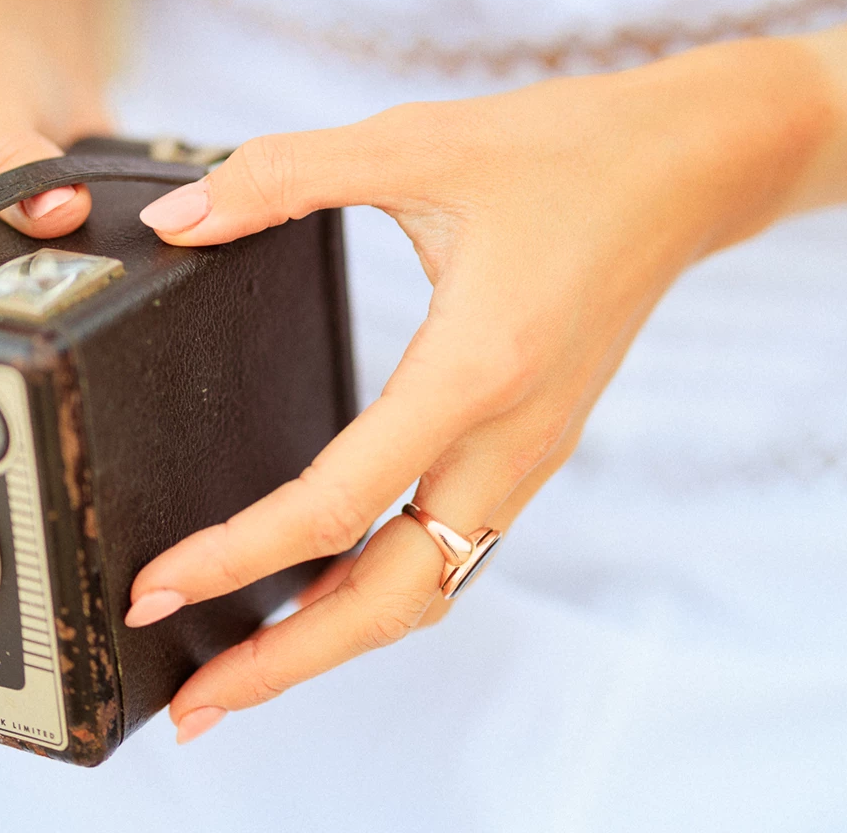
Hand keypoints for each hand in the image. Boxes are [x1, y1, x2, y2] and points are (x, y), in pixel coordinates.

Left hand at [122, 35, 845, 743]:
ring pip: (427, 589)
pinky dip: (379, 593)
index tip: (158, 589)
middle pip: (393, 601)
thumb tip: (178, 215)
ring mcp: (530, 453)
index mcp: (475, 370)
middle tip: (189, 703)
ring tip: (241, 666)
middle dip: (287, 664)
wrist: (687, 168)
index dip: (237, 557)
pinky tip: (323, 588)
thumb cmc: (567, 152)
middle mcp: (510, 437)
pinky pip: (452, 552)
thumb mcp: (416, 142)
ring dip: (333, 639)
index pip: (339, 504)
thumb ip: (285, 176)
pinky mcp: (533, 447)